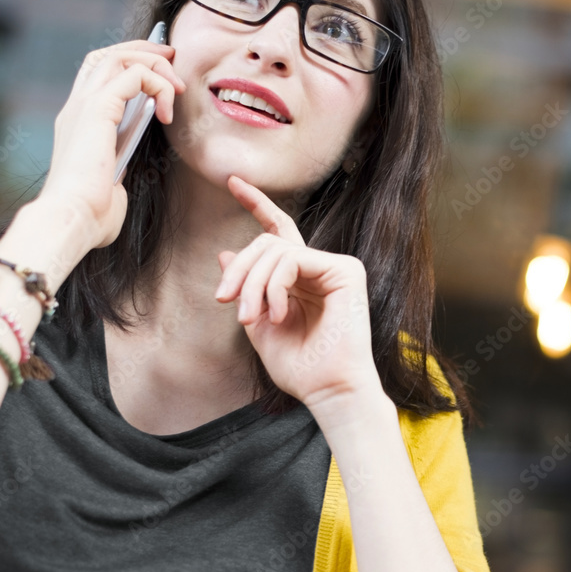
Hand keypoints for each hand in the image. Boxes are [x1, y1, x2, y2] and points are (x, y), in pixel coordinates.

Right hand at [37, 37, 185, 249]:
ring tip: (177, 86)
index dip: (128, 64)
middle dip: (142, 51)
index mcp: (78, 125)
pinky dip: (157, 85)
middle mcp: (77, 109)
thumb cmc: (90, 217)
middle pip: (106, 56)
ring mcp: (84, 106)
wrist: (73, 219)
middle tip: (172, 59)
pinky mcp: (98, 109)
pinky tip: (167, 113)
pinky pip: (134, 75)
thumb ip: (114, 177)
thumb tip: (118, 185)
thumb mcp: (108, 189)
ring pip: (119, 57)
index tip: (161, 73)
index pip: (98, 76)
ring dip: (154, 64)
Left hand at [214, 176, 381, 410]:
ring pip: (275, 249)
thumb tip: (225, 253)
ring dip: (252, 283)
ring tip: (250, 317)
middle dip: (239, 269)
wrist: (328, 389)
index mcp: (302, 278)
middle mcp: (320, 268)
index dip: (256, 204)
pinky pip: (293, 259)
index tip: (232, 182)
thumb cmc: (299, 367)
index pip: (278, 231)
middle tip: (224, 300)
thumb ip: (245, 290)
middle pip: (267, 241)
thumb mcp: (259, 325)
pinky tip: (278, 313)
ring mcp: (335, 267)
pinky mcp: (346, 271)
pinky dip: (274, 286)